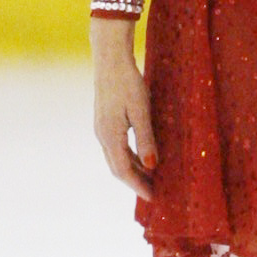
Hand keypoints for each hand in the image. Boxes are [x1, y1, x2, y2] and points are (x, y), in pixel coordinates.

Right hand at [91, 15, 155, 196]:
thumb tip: (152, 167)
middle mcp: (102, 135)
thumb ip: (146, 139)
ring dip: (133, 170)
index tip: (153, 197)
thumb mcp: (141, 111)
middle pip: (117, 168)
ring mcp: (101, 129)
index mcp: (110, 136)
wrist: (110, 60)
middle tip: (154, 192)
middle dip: (135, 182)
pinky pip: (116, 147)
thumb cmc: (128, 82)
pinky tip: (143, 157)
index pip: (123, 170)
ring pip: (116, 158)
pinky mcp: (104, 122)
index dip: (138, 186)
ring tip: (151, 178)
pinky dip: (129, 157)